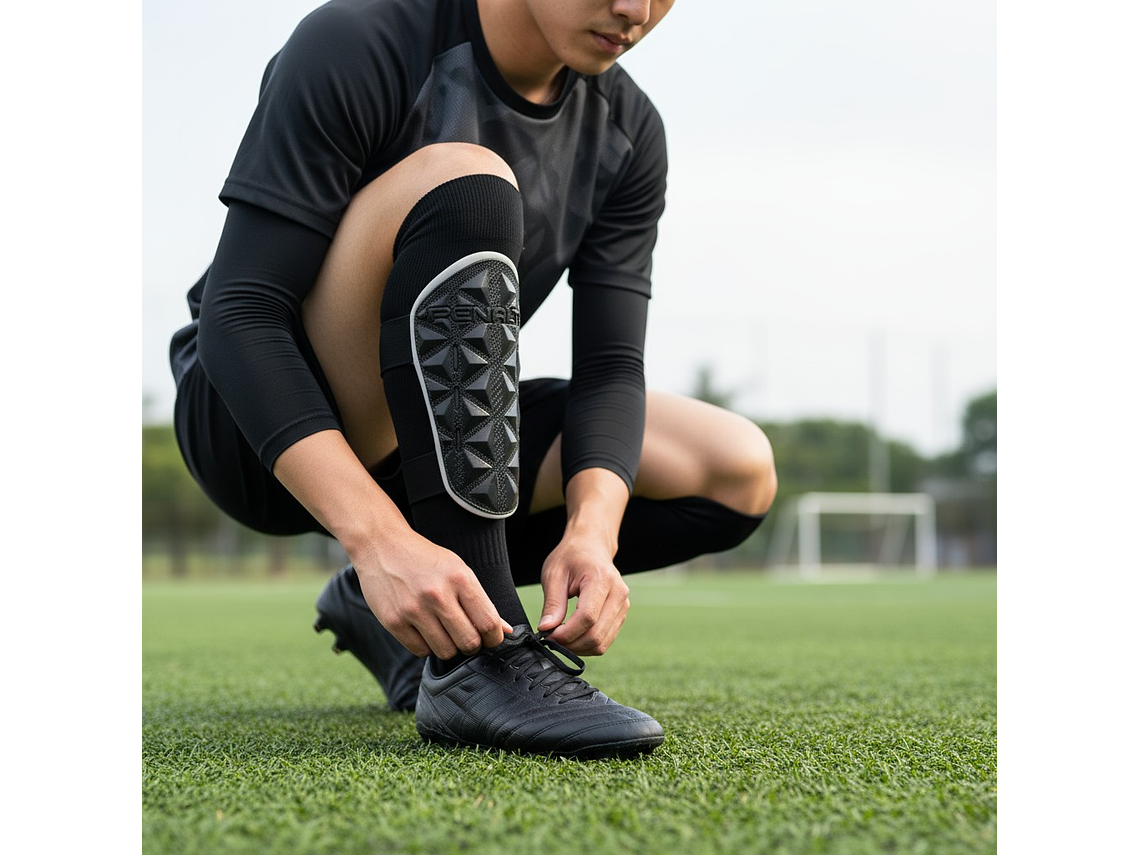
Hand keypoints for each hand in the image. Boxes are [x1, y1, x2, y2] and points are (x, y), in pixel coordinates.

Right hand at [353, 531, 512, 659]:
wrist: (381, 545)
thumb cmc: (424, 559)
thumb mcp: (457, 569)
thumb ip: (480, 601)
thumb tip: (505, 630)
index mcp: (459, 578)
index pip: (488, 622)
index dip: (494, 637)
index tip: (491, 638)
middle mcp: (437, 594)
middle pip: (469, 642)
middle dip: (472, 645)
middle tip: (466, 636)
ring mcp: (413, 609)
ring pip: (446, 652)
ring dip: (449, 647)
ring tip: (443, 631)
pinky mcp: (393, 622)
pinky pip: (420, 651)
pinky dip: (426, 645)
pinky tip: (423, 629)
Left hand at [537, 534, 629, 655]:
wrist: (591, 546)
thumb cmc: (571, 557)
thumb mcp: (554, 574)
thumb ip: (552, 603)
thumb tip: (546, 629)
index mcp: (602, 579)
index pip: (587, 617)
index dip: (566, 632)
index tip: (547, 634)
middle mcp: (618, 594)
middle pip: (596, 634)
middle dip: (571, 643)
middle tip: (551, 639)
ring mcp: (623, 606)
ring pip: (602, 642)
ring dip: (578, 647)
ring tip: (560, 637)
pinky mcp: (621, 615)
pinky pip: (605, 640)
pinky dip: (587, 644)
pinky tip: (572, 636)